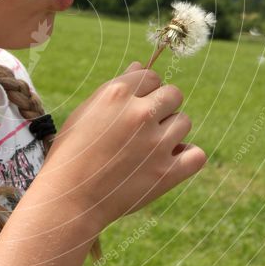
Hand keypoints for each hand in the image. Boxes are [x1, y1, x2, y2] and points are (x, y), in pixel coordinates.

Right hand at [40, 62, 205, 228]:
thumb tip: (140, 66)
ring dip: (171, 132)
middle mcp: (140, 113)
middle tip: (142, 128)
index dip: (144, 92)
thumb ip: (117, 88)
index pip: (152, 76)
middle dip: (161, 108)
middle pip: (174, 95)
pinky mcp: (167, 173)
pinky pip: (196, 154)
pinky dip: (187, 157)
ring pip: (184, 122)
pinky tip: (169, 161)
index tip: (132, 109)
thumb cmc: (72, 153)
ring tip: (148, 148)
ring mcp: (156, 144)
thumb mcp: (86, 113)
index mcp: (117, 93)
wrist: (68, 198)